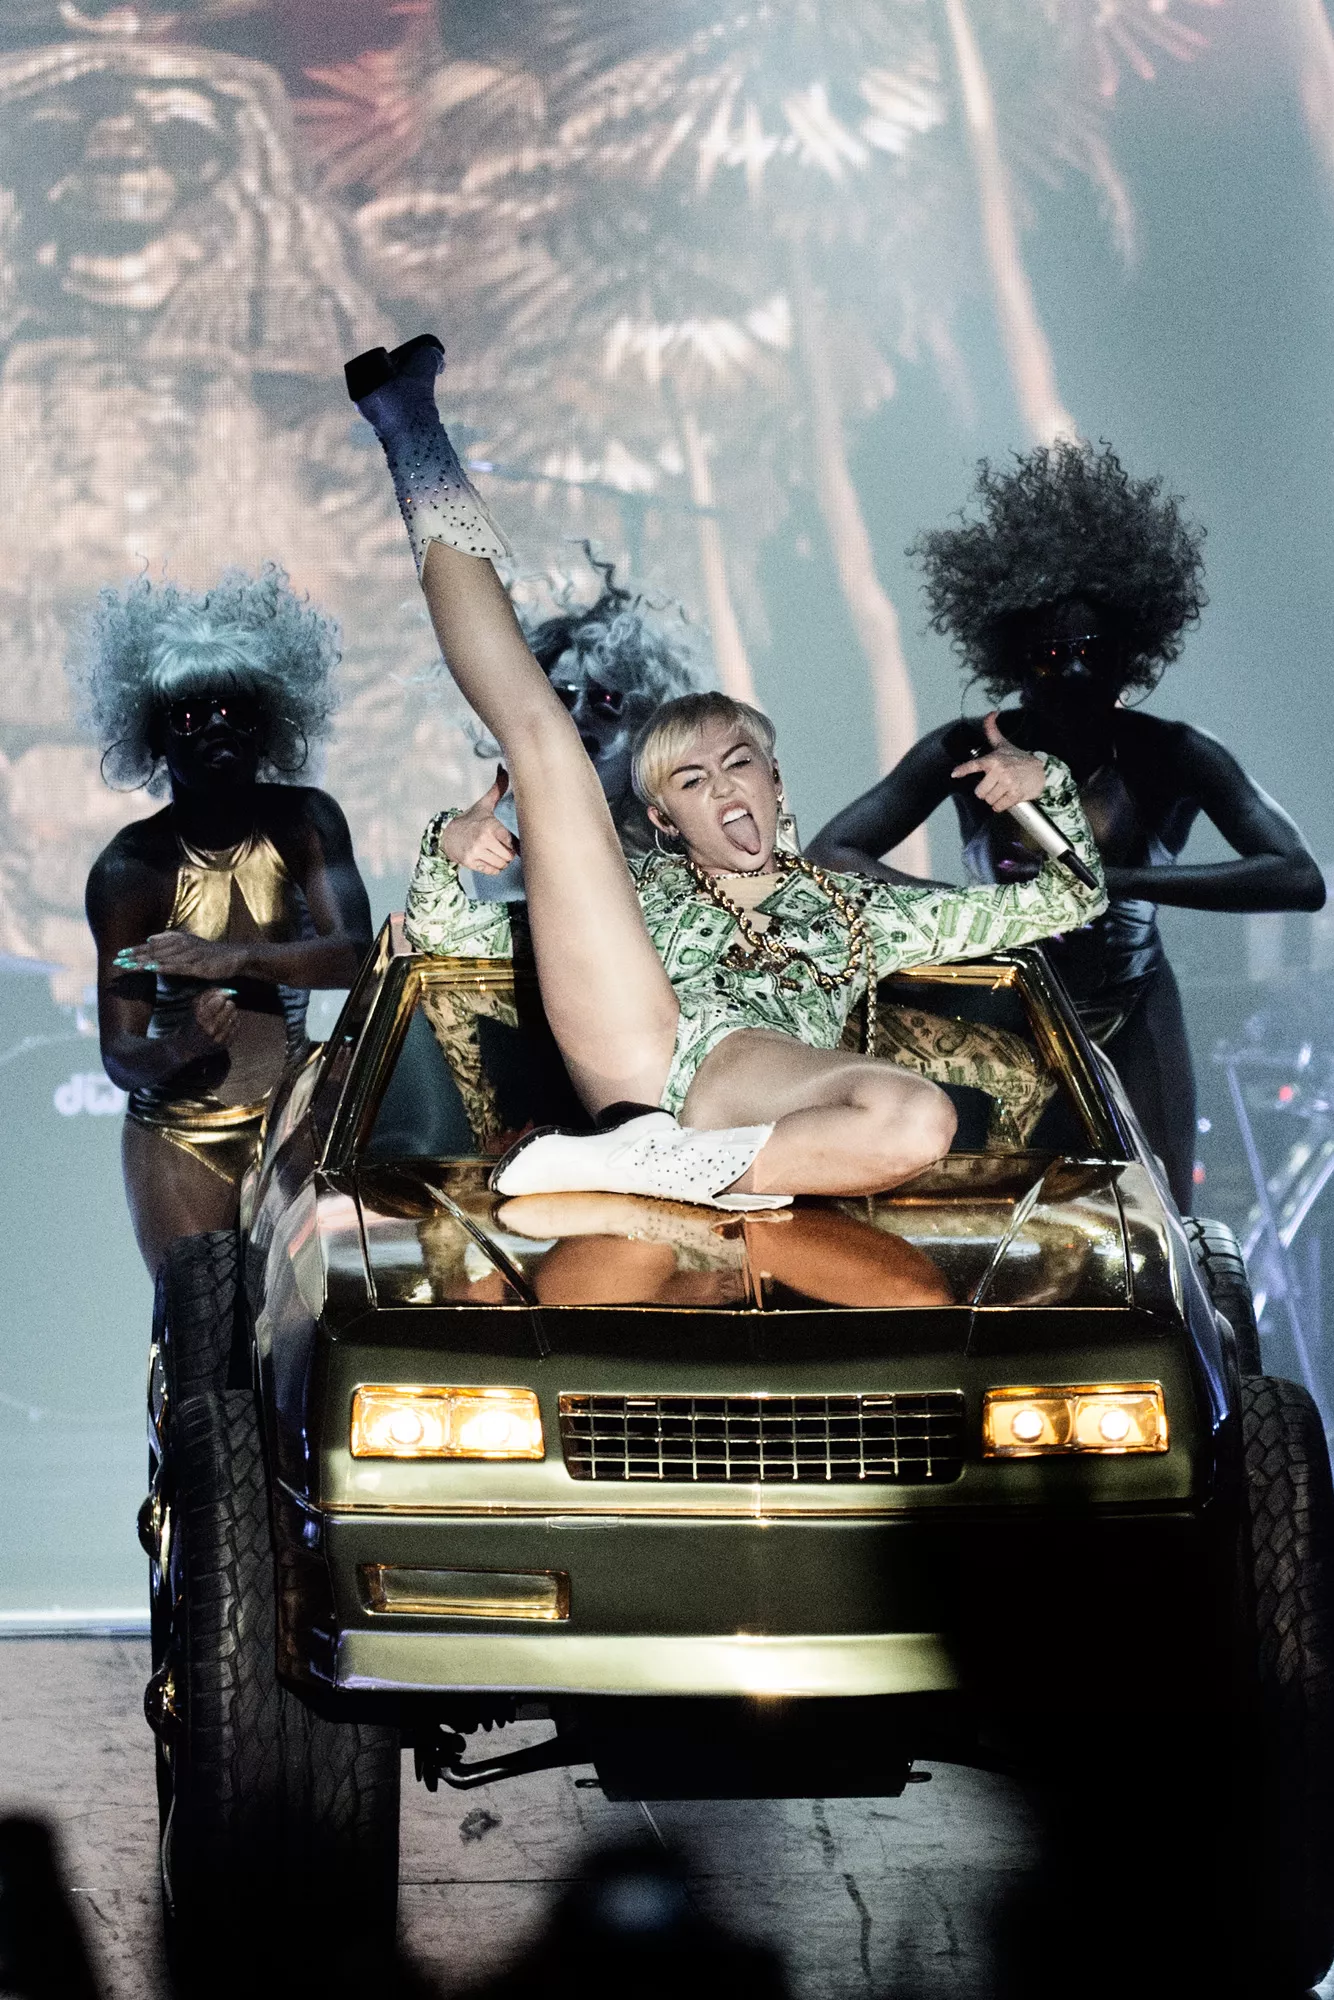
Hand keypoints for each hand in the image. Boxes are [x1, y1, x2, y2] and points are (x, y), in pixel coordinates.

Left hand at [113, 931, 245, 980]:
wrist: (235, 956)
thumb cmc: (210, 953)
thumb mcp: (188, 943)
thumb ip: (168, 940)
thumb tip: (149, 938)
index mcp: (177, 939)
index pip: (152, 945)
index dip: (135, 950)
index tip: (119, 955)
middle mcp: (181, 945)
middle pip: (153, 951)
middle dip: (134, 957)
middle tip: (116, 961)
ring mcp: (189, 955)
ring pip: (162, 958)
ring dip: (144, 963)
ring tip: (127, 966)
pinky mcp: (197, 965)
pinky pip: (176, 966)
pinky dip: (162, 967)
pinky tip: (151, 969)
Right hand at [191, 986, 238, 1047]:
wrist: (190, 1045)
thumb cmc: (195, 1021)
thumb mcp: (196, 1006)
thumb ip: (210, 995)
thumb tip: (228, 992)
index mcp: (201, 1017)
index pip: (218, 1001)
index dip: (223, 995)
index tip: (225, 995)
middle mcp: (210, 1029)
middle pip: (229, 1007)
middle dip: (228, 1004)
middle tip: (225, 1006)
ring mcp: (218, 1038)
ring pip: (235, 1016)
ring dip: (232, 1013)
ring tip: (224, 1016)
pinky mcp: (225, 1044)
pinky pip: (236, 1027)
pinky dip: (233, 1023)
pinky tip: (226, 1025)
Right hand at [439, 768, 517, 874]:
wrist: (446, 835)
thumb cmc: (471, 820)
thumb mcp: (484, 805)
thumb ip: (498, 788)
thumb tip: (503, 767)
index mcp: (490, 825)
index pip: (512, 842)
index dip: (515, 844)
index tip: (512, 842)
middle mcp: (483, 839)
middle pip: (509, 856)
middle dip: (508, 853)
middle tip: (501, 847)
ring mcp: (475, 852)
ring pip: (502, 864)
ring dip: (502, 862)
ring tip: (495, 853)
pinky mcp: (470, 862)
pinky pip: (493, 871)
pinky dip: (494, 868)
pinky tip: (488, 859)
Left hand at [950, 712, 1046, 813]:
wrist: (1040, 771)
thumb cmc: (1017, 758)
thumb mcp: (1003, 744)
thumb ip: (992, 730)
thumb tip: (991, 712)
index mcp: (993, 759)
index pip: (975, 765)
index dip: (963, 770)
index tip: (954, 774)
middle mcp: (999, 771)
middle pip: (979, 792)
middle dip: (984, 792)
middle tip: (993, 786)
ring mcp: (1008, 783)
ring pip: (988, 800)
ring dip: (993, 799)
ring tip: (1001, 790)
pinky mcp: (1016, 794)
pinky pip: (998, 807)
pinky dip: (1000, 806)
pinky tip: (1005, 798)